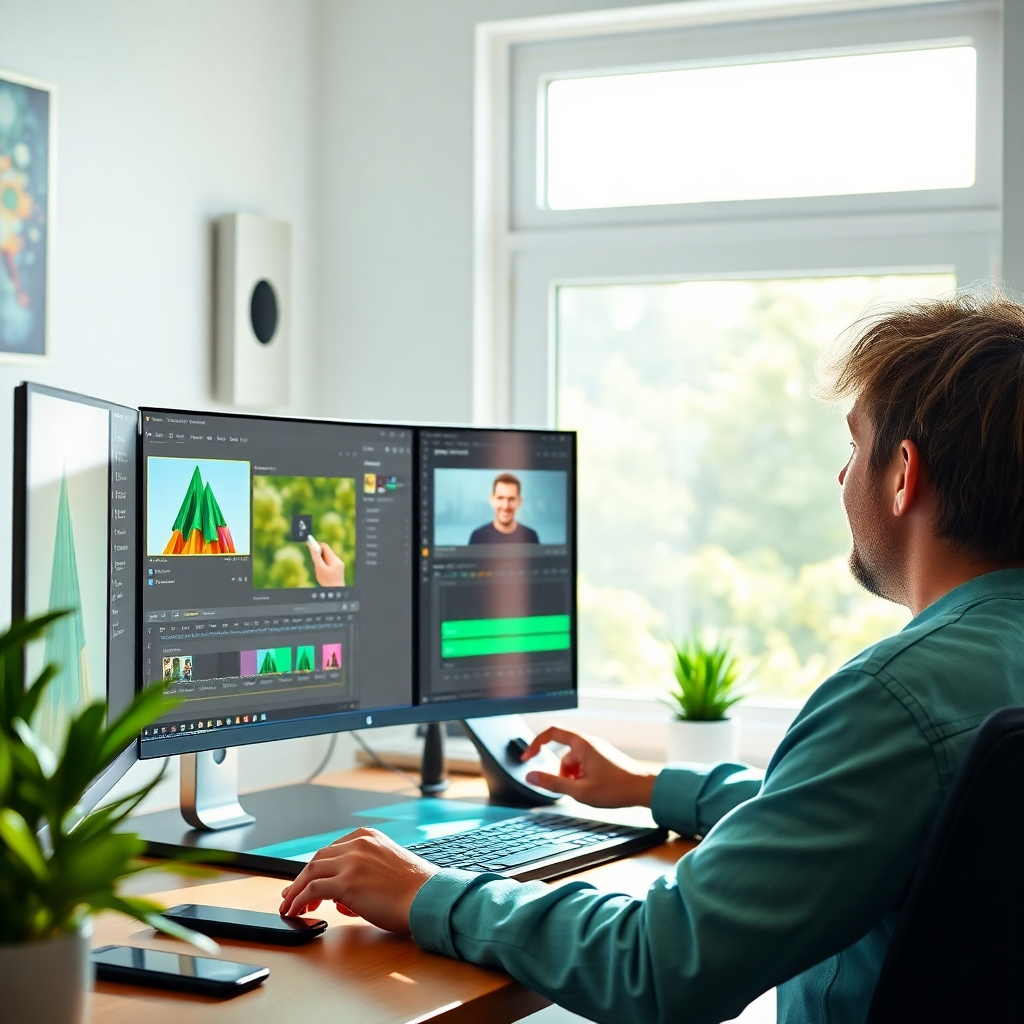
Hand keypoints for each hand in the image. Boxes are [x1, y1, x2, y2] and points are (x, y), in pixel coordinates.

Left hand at [279, 827, 437, 933]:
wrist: (427, 897)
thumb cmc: (414, 889)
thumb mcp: (388, 868)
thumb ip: (364, 874)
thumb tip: (342, 899)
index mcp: (369, 837)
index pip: (333, 849)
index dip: (317, 867)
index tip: (308, 879)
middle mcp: (358, 844)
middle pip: (318, 858)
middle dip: (301, 878)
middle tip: (291, 894)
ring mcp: (351, 862)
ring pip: (311, 871)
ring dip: (296, 890)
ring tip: (290, 906)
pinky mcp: (346, 883)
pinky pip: (313, 889)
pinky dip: (299, 900)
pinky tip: (296, 911)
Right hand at [309, 539, 345, 586]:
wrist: (335, 591)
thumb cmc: (326, 581)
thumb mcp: (319, 568)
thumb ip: (316, 556)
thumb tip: (313, 545)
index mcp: (333, 559)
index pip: (324, 546)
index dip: (316, 545)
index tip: (309, 545)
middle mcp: (338, 560)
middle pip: (326, 551)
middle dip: (318, 553)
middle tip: (312, 558)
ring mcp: (339, 564)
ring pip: (328, 557)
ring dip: (321, 559)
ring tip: (319, 568)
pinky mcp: (339, 569)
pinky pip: (330, 562)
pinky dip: (325, 564)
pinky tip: (323, 571)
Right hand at [521, 727, 658, 808]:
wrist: (645, 789)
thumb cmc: (616, 788)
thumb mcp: (579, 790)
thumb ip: (552, 783)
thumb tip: (531, 776)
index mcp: (582, 744)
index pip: (551, 733)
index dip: (535, 744)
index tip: (527, 758)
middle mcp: (589, 743)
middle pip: (563, 756)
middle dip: (563, 775)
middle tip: (574, 791)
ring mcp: (598, 751)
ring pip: (574, 764)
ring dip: (574, 779)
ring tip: (589, 793)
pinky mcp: (604, 759)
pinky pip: (585, 766)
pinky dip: (583, 778)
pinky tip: (595, 791)